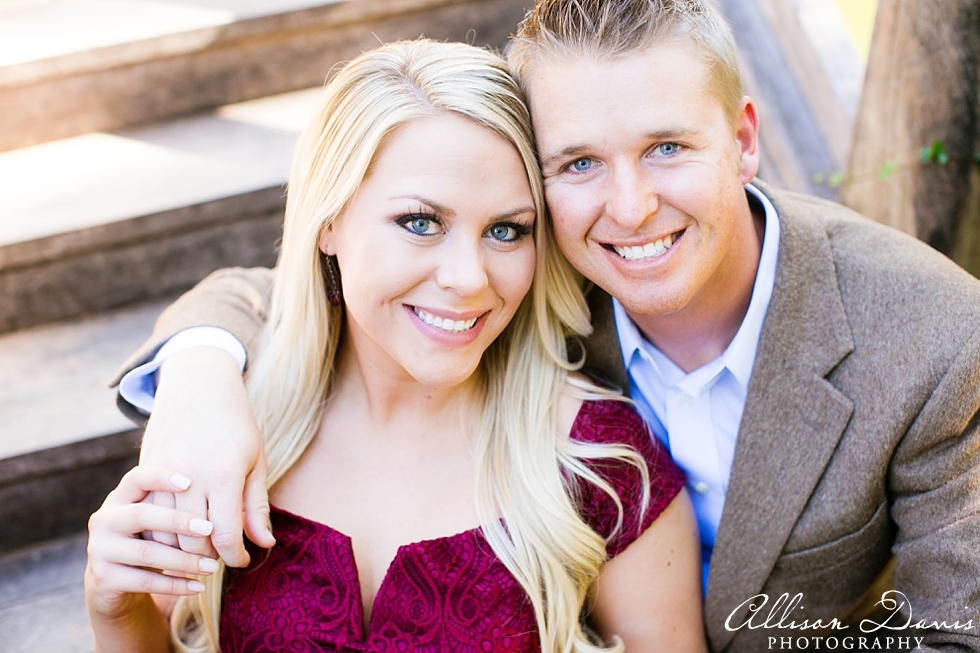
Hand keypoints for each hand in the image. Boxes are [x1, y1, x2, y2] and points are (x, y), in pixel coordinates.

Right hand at [84, 466, 217, 619]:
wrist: (115, 582)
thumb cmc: (156, 537)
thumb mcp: (169, 515)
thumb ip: (194, 503)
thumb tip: (245, 512)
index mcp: (121, 495)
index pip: (137, 477)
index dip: (160, 478)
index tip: (189, 481)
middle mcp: (104, 518)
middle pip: (140, 515)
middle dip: (177, 521)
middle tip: (209, 528)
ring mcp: (99, 549)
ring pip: (145, 552)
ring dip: (183, 560)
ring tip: (214, 567)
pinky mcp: (103, 578)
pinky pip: (143, 581)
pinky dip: (174, 585)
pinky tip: (198, 586)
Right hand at [139, 347, 273, 566]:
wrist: (198, 386)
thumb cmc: (235, 424)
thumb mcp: (255, 462)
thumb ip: (256, 506)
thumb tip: (264, 543)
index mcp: (224, 474)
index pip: (226, 535)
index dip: (236, 556)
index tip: (243, 562)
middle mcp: (191, 476)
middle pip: (194, 540)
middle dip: (210, 557)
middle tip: (223, 556)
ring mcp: (163, 472)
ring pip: (165, 532)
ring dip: (183, 548)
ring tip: (202, 548)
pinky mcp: (145, 469)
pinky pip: (148, 515)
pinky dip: (162, 531)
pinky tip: (179, 531)